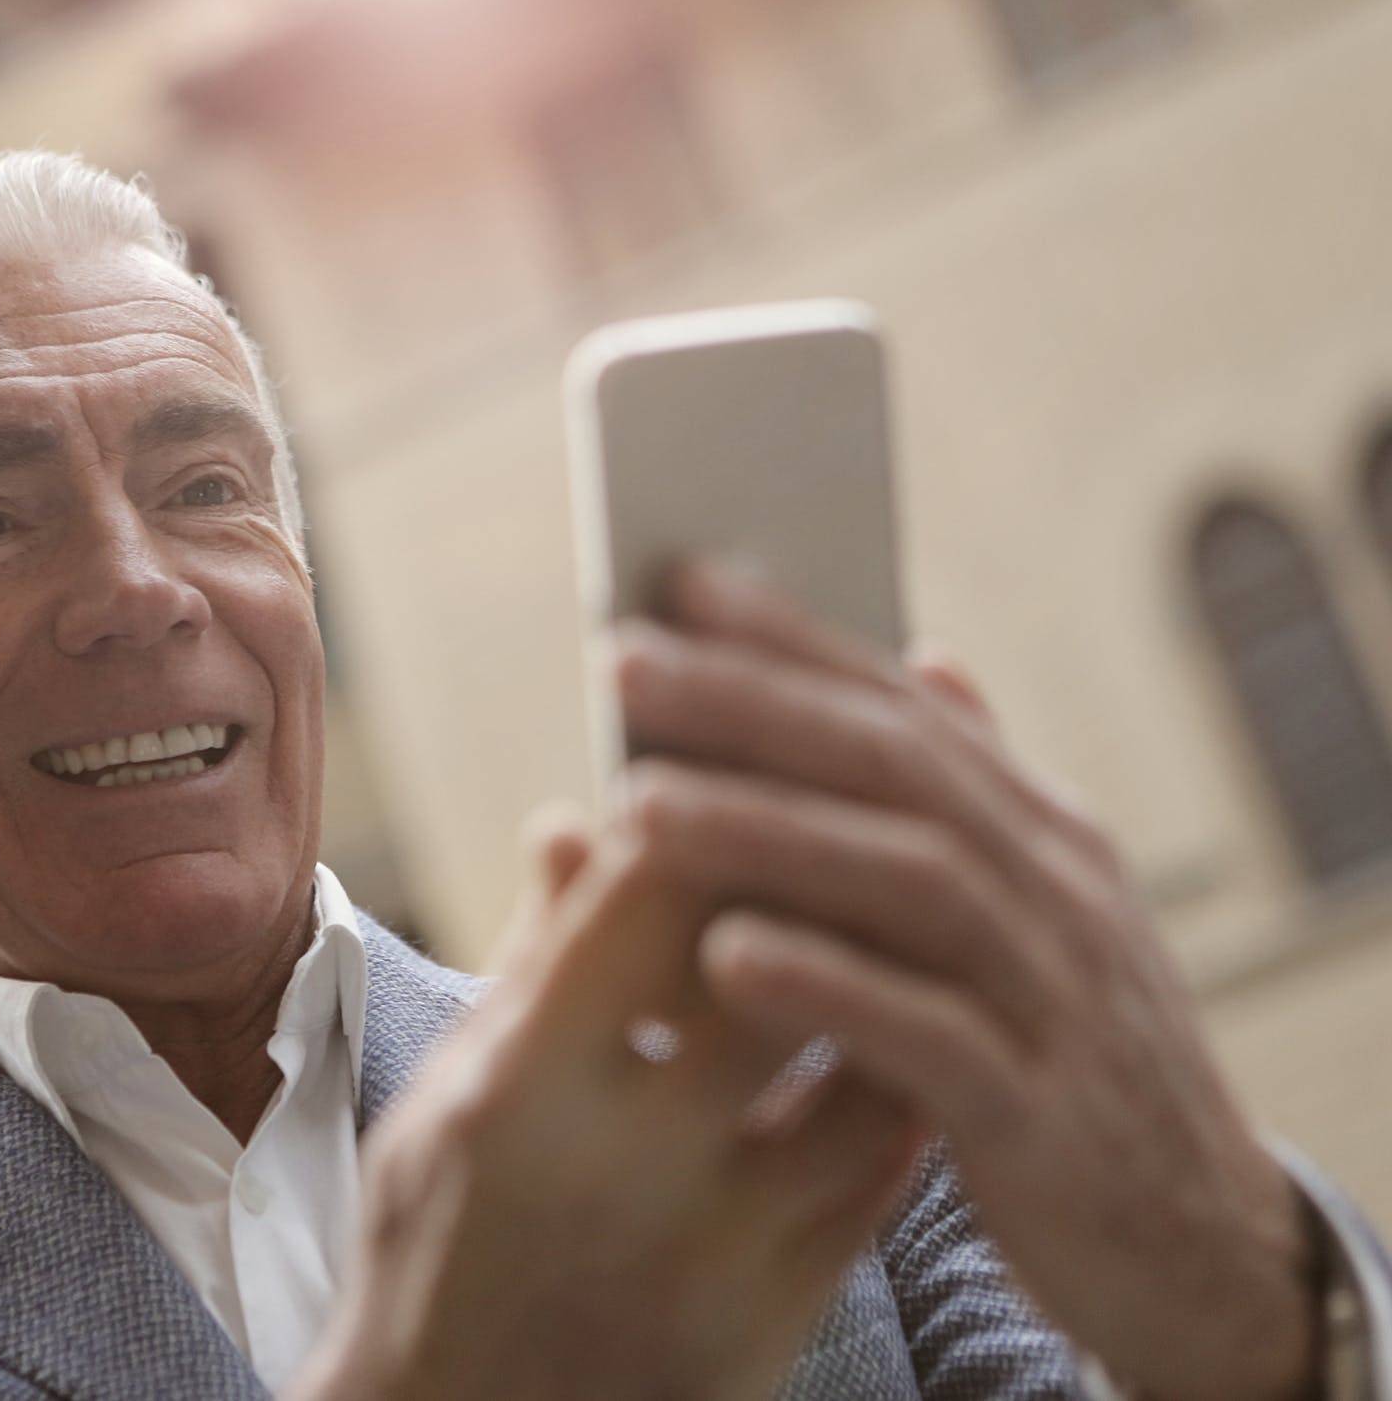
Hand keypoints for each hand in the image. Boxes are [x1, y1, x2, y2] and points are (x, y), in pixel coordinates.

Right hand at [288, 811, 920, 1400]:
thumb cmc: (432, 1249)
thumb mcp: (446, 1097)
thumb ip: (532, 961)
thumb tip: (575, 823)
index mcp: (521, 1089)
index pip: (653, 895)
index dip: (709, 802)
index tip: (734, 756)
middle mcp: (628, 1165)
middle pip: (783, 967)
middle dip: (818, 878)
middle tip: (846, 816)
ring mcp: (717, 1251)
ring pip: (865, 1073)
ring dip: (883, 983)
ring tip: (891, 919)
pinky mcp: (779, 1321)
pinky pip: (883, 1180)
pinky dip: (894, 1094)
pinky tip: (891, 1039)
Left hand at [608, 558, 1318, 1400]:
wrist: (1204, 1245)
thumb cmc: (1072, 1059)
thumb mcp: (1037, 914)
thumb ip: (972, 795)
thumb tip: (922, 662)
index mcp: (1040, 836)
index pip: (903, 709)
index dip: (792, 640)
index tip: (678, 580)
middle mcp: (1055, 893)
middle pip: (895, 771)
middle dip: (754, 707)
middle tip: (622, 663)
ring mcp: (1056, 999)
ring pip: (909, 882)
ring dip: (768, 830)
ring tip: (639, 802)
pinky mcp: (1040, 1116)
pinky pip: (927, 1037)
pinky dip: (829, 988)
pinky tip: (724, 956)